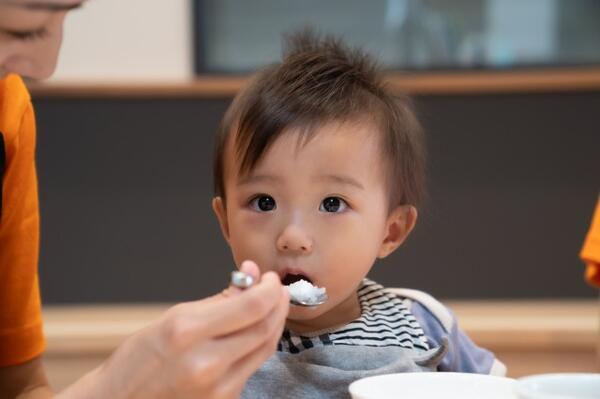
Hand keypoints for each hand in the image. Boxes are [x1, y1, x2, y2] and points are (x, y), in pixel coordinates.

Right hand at [59, 261, 288, 398]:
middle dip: (278, 303)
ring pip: (265, 348)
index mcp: (188, 332)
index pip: (251, 306)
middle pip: (264, 328)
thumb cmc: (138, 361)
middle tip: (275, 289)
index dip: (270, 289)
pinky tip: (255, 331)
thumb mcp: (172, 318)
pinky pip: (252, 366)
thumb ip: (218, 299)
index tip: (270, 278)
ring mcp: (218, 387)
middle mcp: (206, 362)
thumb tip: (250, 276)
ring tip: (271, 306)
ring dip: (274, 323)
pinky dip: (259, 344)